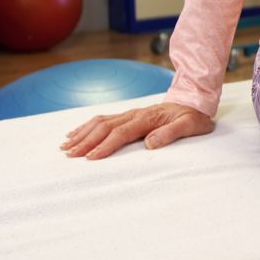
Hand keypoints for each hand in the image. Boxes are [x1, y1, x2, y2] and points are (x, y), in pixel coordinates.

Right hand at [60, 102, 213, 159]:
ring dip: (82, 133)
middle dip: (86, 141)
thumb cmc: (193, 117)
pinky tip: (74, 134)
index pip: (122, 133)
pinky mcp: (128, 115)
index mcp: (148, 118)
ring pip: (100, 121)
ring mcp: (130, 113)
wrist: (194, 102)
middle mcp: (134, 114)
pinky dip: (86, 126)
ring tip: (66, 146)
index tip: (92, 157)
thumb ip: (172, 133)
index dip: (106, 145)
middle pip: (105, 127)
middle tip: (71, 155)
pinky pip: (103, 119)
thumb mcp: (191, 125)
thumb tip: (150, 143)